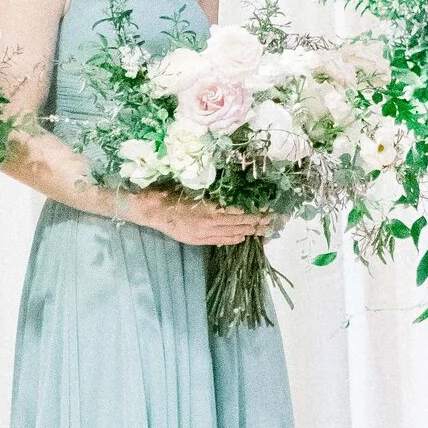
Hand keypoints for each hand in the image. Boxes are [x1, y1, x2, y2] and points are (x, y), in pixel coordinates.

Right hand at [137, 196, 275, 247]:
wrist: (152, 209)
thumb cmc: (173, 191)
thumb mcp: (197, 187)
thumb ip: (216, 193)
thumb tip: (235, 191)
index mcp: (211, 206)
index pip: (241, 210)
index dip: (256, 210)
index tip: (270, 208)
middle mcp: (210, 221)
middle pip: (240, 222)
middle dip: (259, 222)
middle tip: (276, 221)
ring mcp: (204, 233)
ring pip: (233, 233)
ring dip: (250, 231)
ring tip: (265, 230)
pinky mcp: (197, 240)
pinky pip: (220, 240)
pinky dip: (233, 239)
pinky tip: (243, 238)